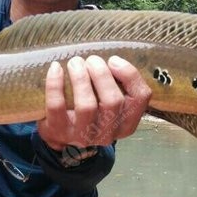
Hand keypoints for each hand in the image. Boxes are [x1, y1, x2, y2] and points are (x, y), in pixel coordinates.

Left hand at [37, 55, 151, 150]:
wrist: (61, 136)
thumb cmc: (90, 112)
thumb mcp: (109, 103)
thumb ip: (117, 85)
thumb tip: (111, 60)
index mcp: (126, 123)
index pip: (140, 98)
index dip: (129, 74)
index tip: (113, 60)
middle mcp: (108, 133)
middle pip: (113, 101)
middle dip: (101, 75)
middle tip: (92, 60)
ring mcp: (83, 136)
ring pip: (87, 106)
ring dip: (81, 78)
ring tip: (75, 62)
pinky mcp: (59, 131)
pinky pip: (57, 106)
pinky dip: (55, 84)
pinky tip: (56, 68)